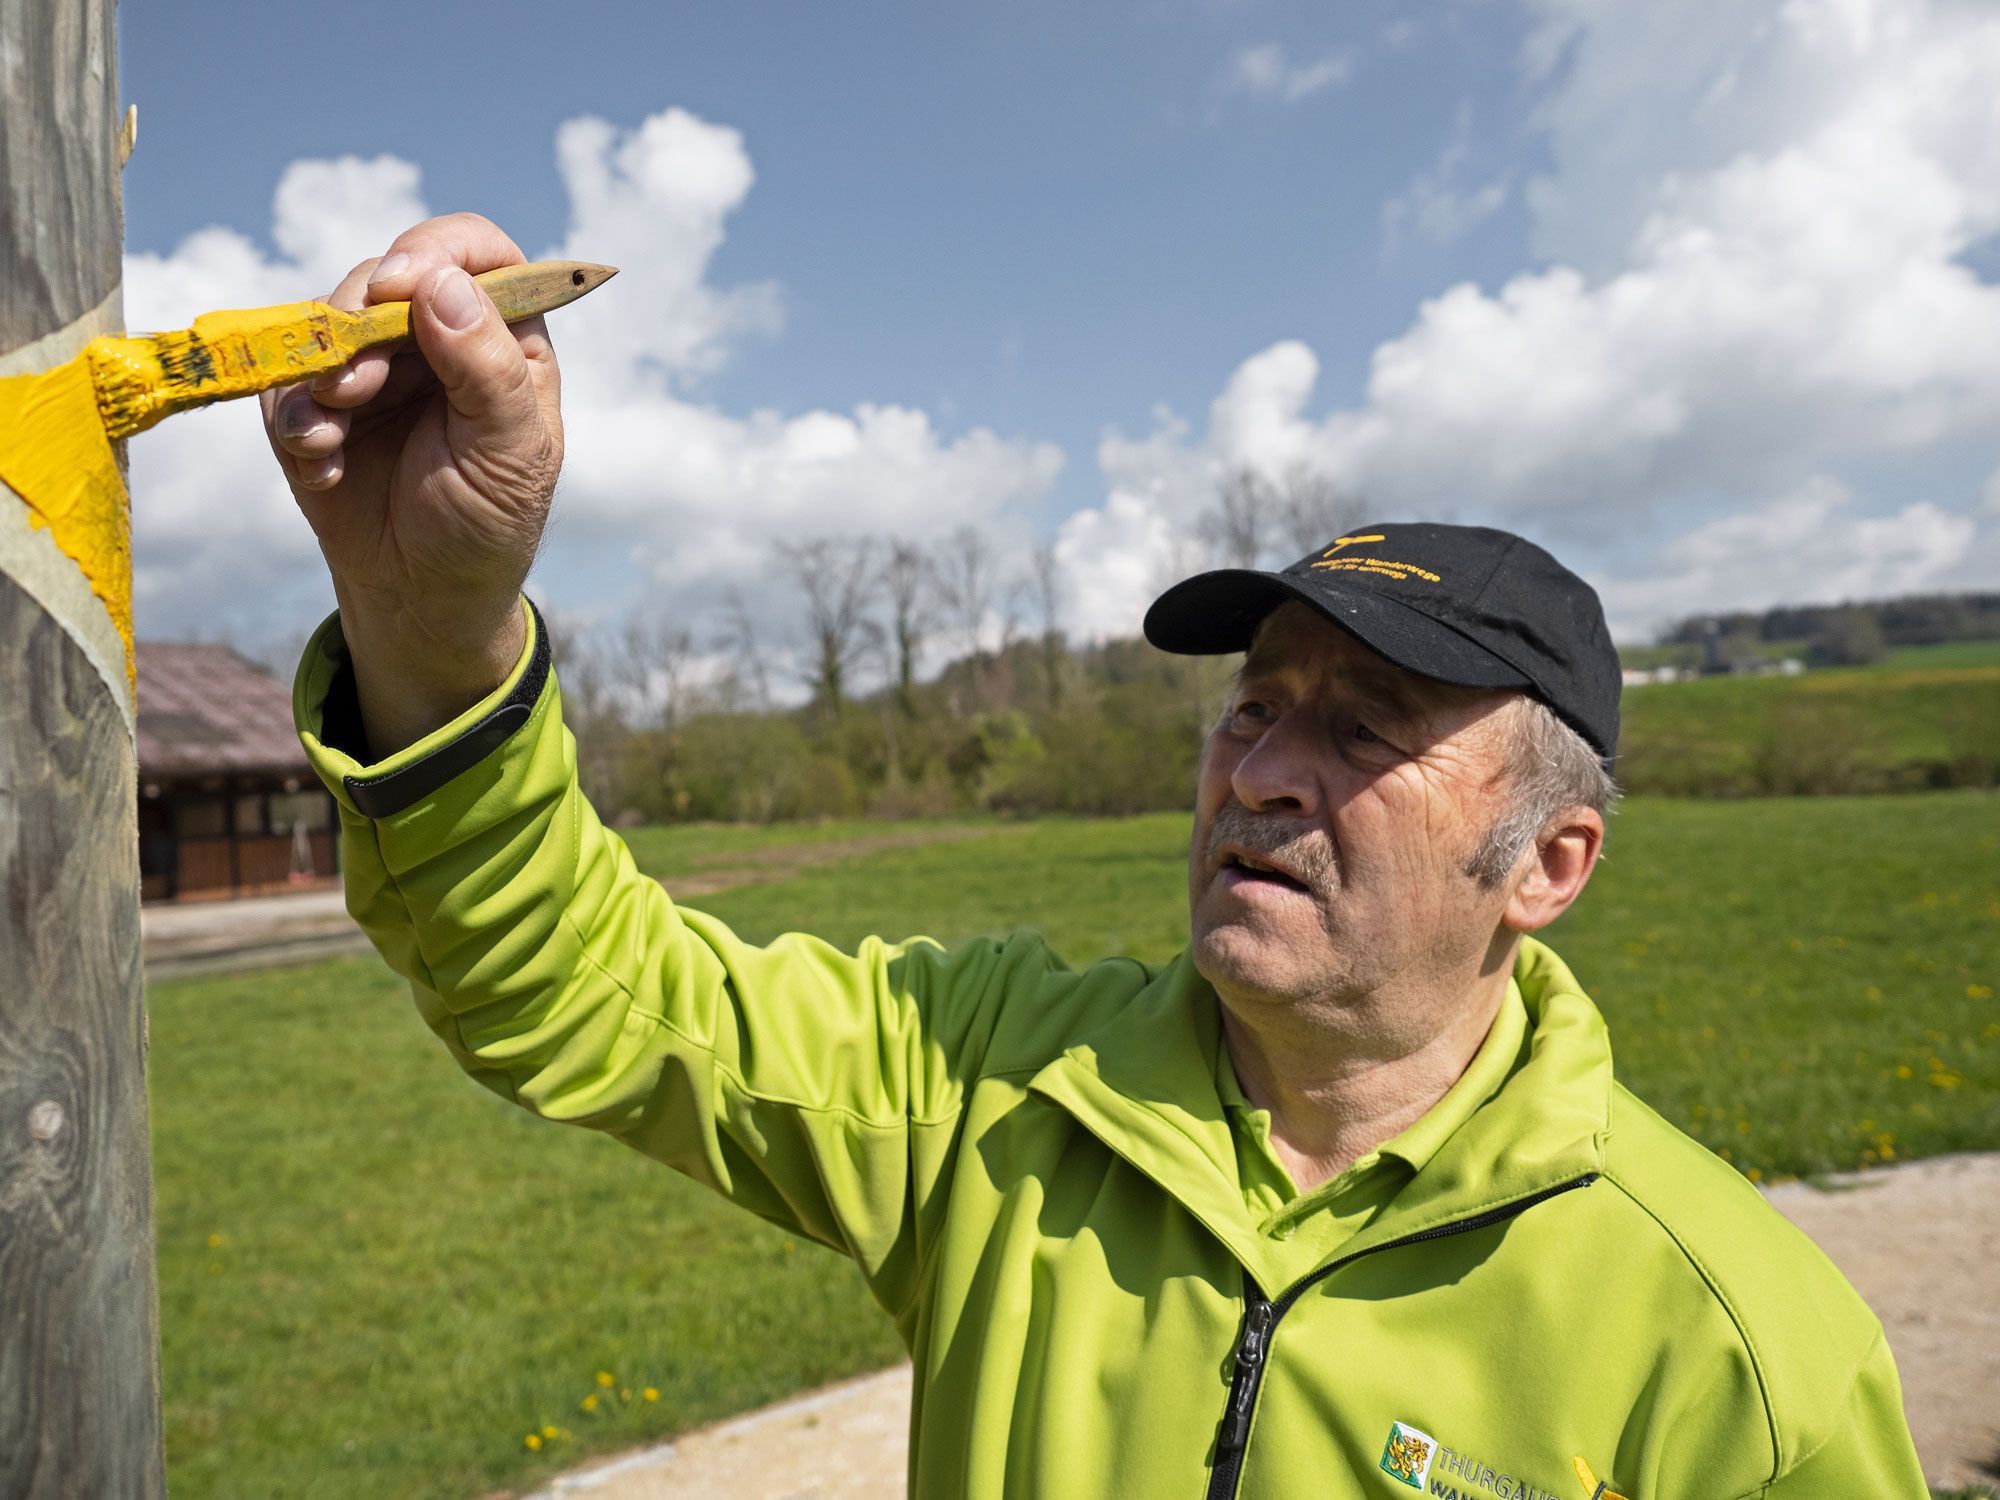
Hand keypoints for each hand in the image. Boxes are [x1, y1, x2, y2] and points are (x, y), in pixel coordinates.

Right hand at [262, 213, 562, 754]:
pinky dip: (295, 421)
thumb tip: (442, 286)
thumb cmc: (487, 522)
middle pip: (386, 274)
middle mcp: (434, 337)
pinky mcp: (316, 403)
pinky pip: (283, 381)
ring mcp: (371, 364)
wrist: (424, 596)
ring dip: (322, 373)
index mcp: (500, 336)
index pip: (477, 252)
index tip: (401, 288)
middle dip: (361, 321)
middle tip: (360, 387)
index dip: (437, 251)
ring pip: (326, 319)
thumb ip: (487, 369)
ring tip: (336, 435)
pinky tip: (324, 467)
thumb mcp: (511, 454)